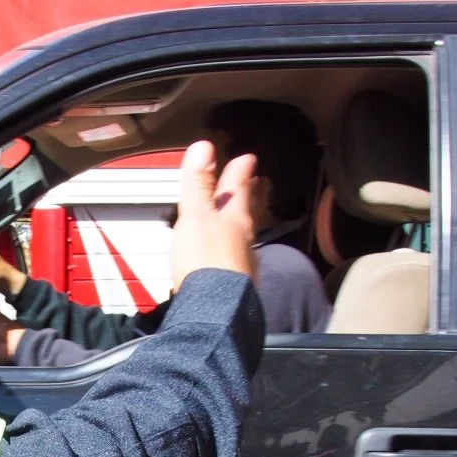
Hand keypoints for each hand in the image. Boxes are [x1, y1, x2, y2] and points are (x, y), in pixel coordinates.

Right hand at [168, 139, 257, 291]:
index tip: (249, 158)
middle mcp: (245, 239)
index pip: (238, 189)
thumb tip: (204, 146)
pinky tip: (232, 257)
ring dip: (244, 223)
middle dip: (251, 196)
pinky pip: (237, 261)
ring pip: (246, 236)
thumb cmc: (205, 259)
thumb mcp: (196, 215)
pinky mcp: (236, 287)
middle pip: (249, 211)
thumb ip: (199, 184)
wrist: (213, 310)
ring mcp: (243, 264)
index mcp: (235, 218)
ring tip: (245, 216)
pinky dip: (234, 251)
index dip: (240, 172)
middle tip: (260, 182)